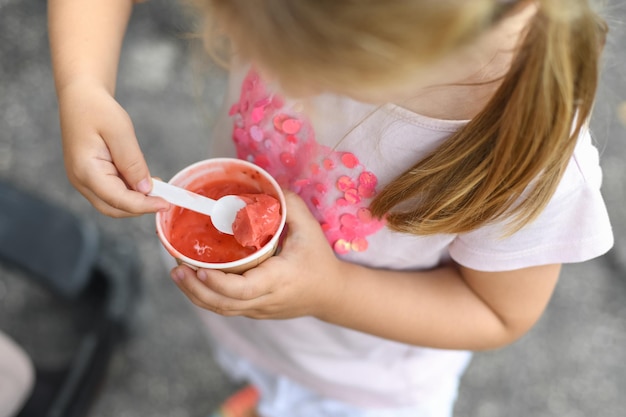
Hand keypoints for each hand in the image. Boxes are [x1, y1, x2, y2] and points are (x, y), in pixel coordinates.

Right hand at [57, 80, 168, 216]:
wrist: (80, 97)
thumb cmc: (97, 109)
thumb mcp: (119, 131)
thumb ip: (133, 162)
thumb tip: (145, 189)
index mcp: (85, 170)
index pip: (118, 199)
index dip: (144, 205)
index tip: (166, 204)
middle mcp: (81, 181)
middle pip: (114, 208)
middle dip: (140, 207)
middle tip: (165, 197)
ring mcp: (84, 181)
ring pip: (113, 204)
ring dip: (136, 200)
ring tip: (158, 186)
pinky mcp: (91, 177)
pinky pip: (112, 193)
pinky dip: (130, 192)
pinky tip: (145, 181)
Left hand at [170, 191, 346, 319]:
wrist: (332, 294)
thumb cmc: (320, 260)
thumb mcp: (310, 229)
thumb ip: (290, 204)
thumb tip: (267, 183)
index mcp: (279, 280)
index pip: (243, 290)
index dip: (217, 283)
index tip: (197, 269)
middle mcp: (266, 299)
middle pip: (224, 304)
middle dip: (196, 290)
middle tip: (176, 269)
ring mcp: (259, 309)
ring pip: (222, 310)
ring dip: (196, 295)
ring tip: (178, 274)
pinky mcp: (256, 311)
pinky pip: (228, 308)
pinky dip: (208, 297)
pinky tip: (194, 281)